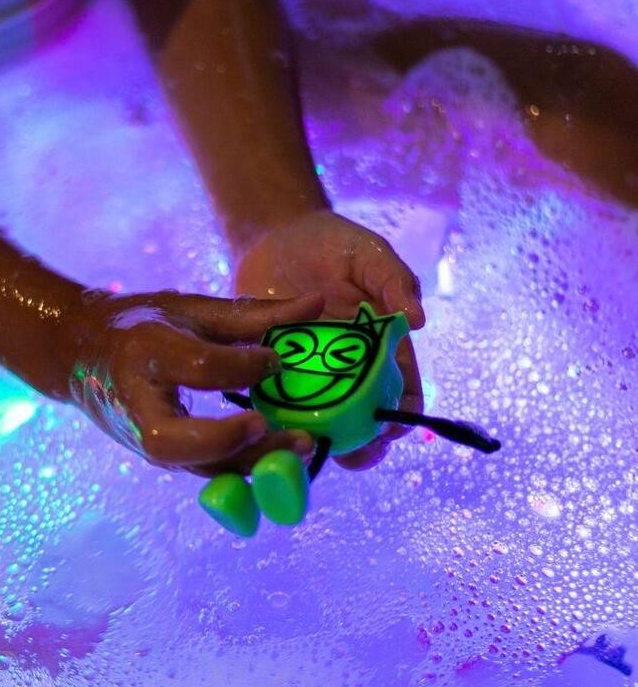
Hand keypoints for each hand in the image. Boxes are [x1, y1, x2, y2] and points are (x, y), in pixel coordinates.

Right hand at [66, 289, 324, 475]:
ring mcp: (147, 439)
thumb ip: (254, 314)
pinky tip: (287, 456)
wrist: (83, 356)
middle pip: (174, 440)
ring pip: (195, 467)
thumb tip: (318, 304)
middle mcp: (139, 404)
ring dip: (249, 464)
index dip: (242, 366)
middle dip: (225, 439)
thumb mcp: (190, 308)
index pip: (196, 366)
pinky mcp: (164, 458)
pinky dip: (248, 468)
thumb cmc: (143, 323)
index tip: (277, 359)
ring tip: (298, 447)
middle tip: (266, 425)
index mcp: (145, 351)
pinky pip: (207, 471)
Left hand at [235, 208, 424, 469]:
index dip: (403, 410)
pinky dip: (277, 419)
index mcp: (377, 346)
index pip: (398, 386)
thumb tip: (419, 320)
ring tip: (320, 448)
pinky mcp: (267, 370)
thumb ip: (393, 282)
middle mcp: (344, 368)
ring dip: (322, 439)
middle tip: (361, 452)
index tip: (397, 425)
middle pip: (361, 416)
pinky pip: (274, 402)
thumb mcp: (369, 256)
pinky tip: (276, 430)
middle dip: (366, 441)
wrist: (273, 234)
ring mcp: (306, 373)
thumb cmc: (332, 244)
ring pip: (319, 419)